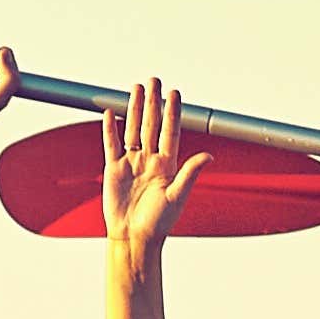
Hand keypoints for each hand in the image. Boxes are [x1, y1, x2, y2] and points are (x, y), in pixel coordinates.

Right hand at [100, 79, 211, 258]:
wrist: (134, 238)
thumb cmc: (158, 222)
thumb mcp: (177, 196)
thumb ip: (190, 173)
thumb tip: (209, 155)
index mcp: (168, 165)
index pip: (170, 132)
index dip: (172, 112)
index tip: (175, 93)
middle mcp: (150, 160)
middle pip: (151, 125)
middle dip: (153, 102)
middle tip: (155, 80)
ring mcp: (132, 162)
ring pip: (133, 129)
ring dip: (135, 109)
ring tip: (136, 88)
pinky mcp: (114, 169)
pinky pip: (112, 144)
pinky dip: (111, 129)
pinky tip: (112, 113)